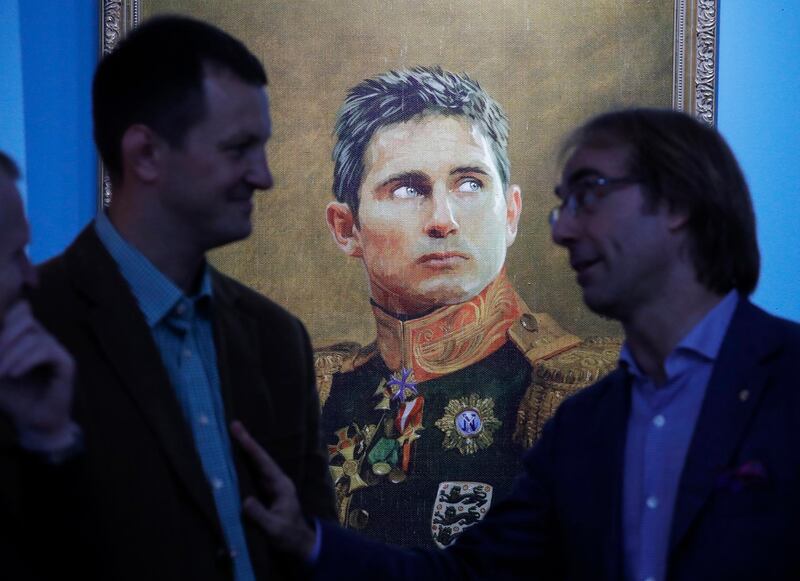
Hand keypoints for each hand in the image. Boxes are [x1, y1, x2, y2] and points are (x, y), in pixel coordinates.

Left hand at [0, 300, 76, 450]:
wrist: (32, 424)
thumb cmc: (12, 398)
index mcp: (26, 336)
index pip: (17, 310)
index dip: (2, 318)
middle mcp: (43, 338)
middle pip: (24, 316)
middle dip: (4, 334)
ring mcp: (56, 349)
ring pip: (33, 336)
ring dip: (11, 354)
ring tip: (0, 374)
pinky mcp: (66, 363)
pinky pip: (46, 351)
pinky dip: (26, 361)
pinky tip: (14, 374)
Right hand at [230, 420, 316, 559]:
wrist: (298, 543)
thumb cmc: (289, 535)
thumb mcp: (275, 528)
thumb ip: (261, 515)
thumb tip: (244, 501)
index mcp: (280, 484)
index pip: (263, 461)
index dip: (250, 445)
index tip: (238, 430)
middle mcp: (275, 481)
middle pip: (258, 458)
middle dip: (246, 442)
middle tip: (232, 424)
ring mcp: (270, 486)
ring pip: (254, 465)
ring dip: (243, 452)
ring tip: (229, 437)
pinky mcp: (263, 493)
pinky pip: (251, 475)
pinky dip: (242, 465)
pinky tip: (231, 460)